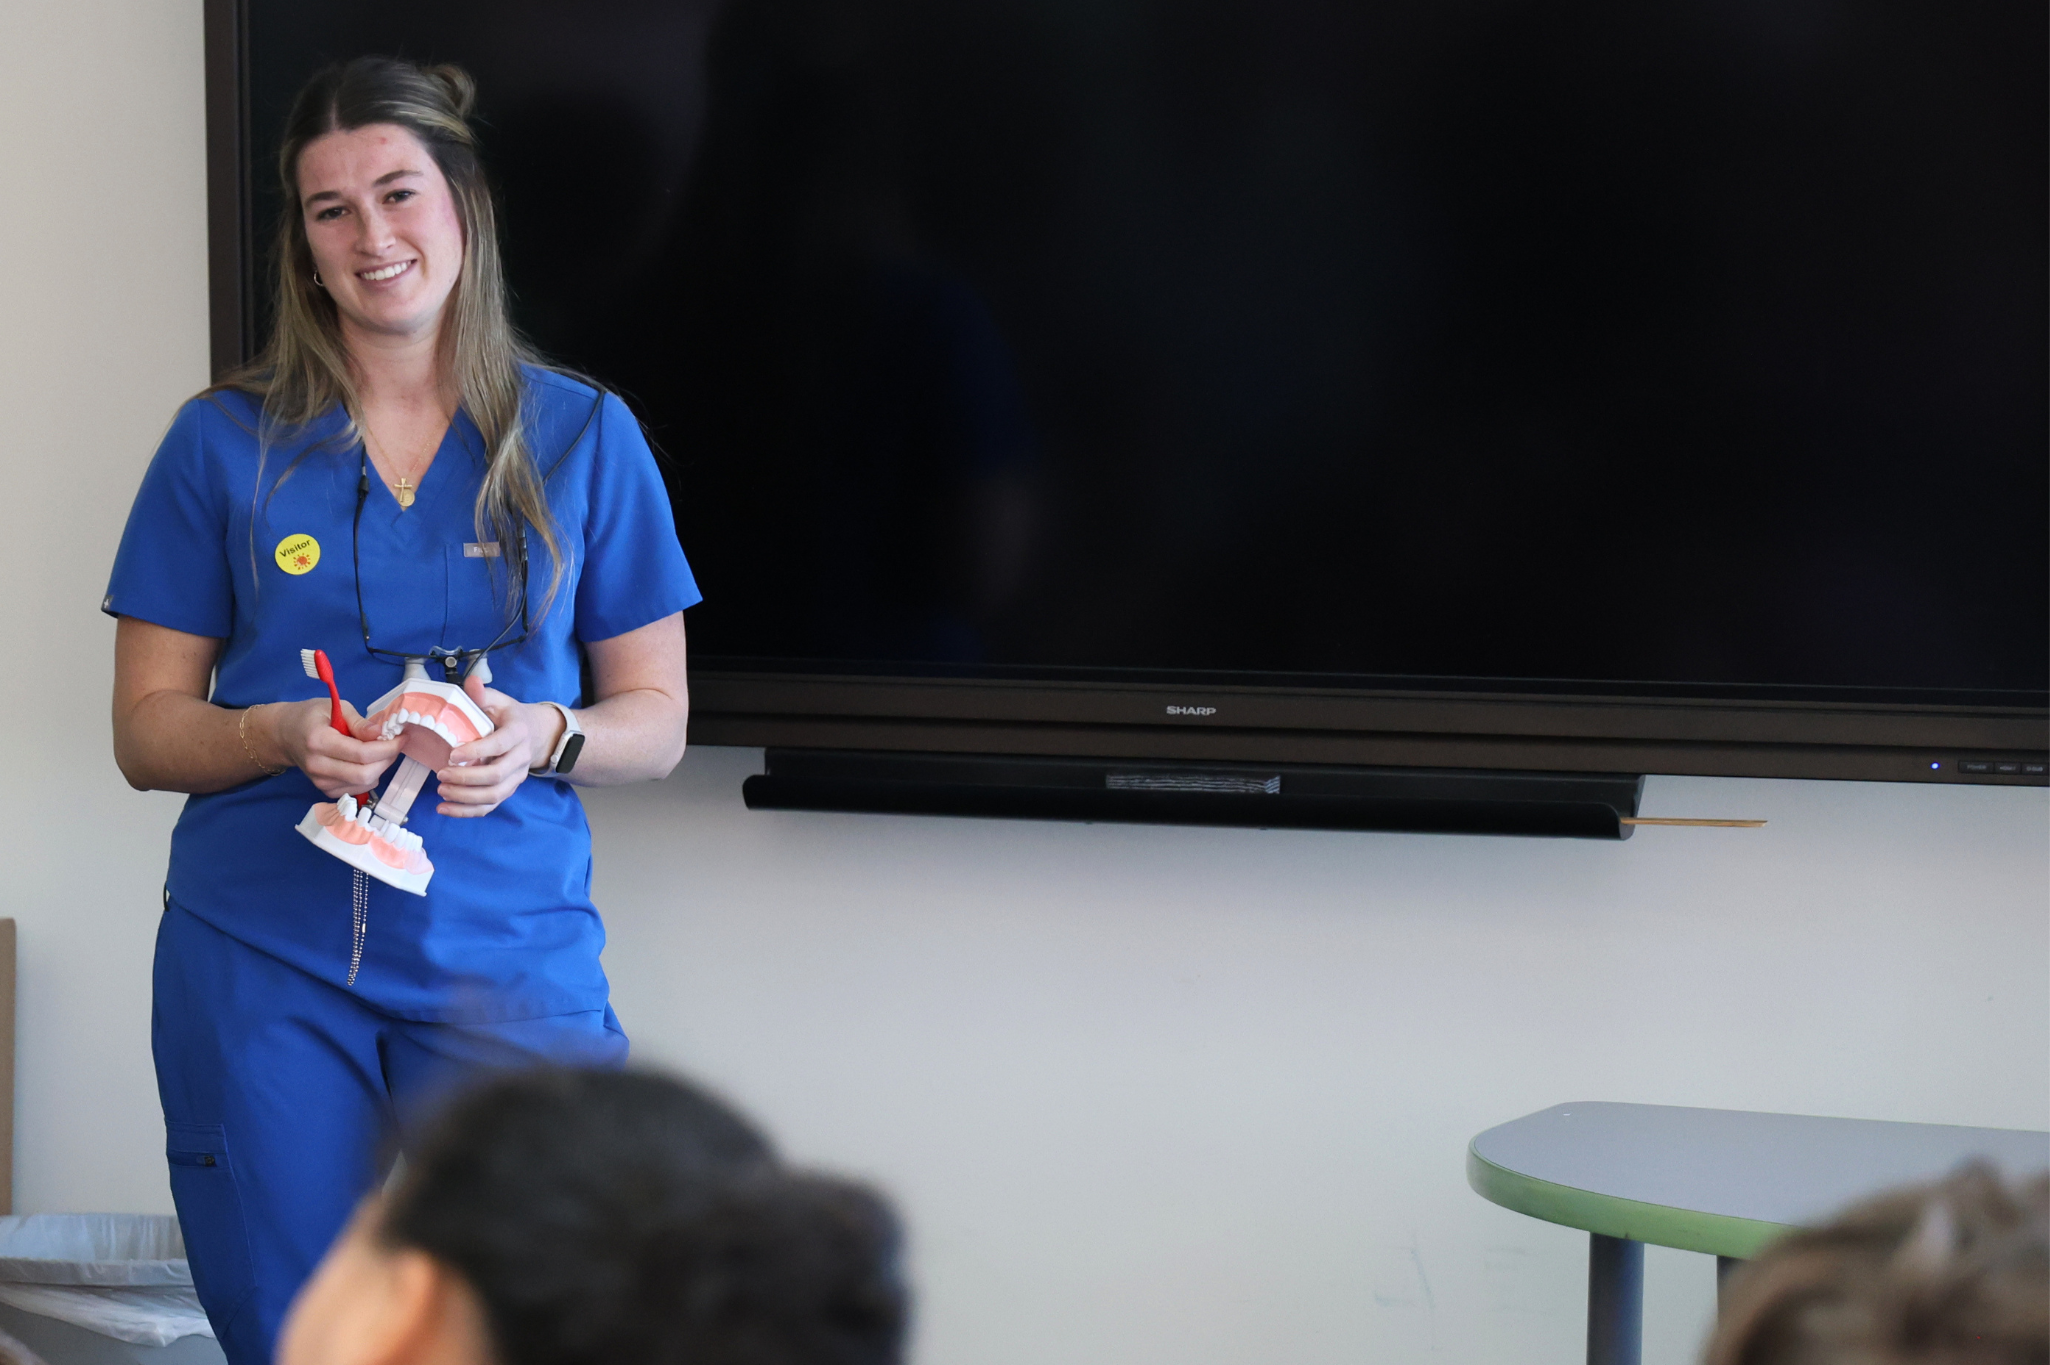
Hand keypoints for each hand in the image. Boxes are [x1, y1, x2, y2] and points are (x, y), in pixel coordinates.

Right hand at [265, 698, 402, 798]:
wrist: (284, 735)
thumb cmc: (311, 717)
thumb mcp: (336, 707)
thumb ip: (359, 722)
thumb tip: (381, 733)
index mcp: (319, 741)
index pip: (361, 754)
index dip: (388, 748)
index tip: (402, 737)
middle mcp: (318, 766)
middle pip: (365, 774)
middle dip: (387, 759)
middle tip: (395, 744)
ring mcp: (320, 782)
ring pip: (363, 784)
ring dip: (381, 768)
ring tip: (381, 751)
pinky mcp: (325, 790)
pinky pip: (357, 789)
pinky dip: (370, 776)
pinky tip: (367, 762)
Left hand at [431, 676, 567, 817]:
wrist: (536, 734)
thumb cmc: (509, 717)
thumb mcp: (498, 701)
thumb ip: (483, 694)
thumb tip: (472, 681)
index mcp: (518, 732)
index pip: (499, 745)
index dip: (476, 752)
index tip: (451, 754)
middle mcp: (521, 757)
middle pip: (496, 775)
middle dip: (466, 778)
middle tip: (440, 775)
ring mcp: (516, 776)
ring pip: (494, 795)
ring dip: (465, 797)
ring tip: (441, 791)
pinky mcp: (509, 789)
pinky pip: (490, 806)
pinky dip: (467, 811)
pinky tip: (445, 808)